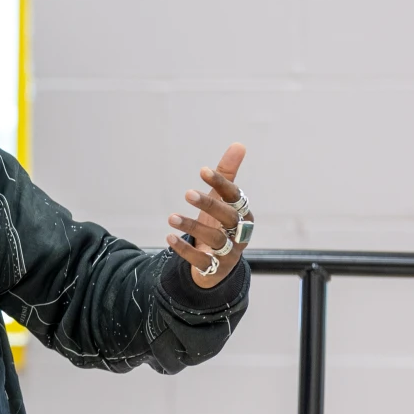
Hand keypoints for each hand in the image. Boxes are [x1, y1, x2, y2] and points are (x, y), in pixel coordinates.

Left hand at [165, 143, 251, 288]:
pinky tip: (169, 237)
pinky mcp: (215, 269)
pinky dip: (185, 249)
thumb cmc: (220, 225)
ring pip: (214, 238)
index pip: (235, 196)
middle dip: (209, 204)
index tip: (202, 171)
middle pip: (229, 217)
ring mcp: (230, 252)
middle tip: (187, 193)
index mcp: (244, 213)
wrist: (219, 265)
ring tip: (171, 217)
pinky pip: (201, 260)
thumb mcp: (222, 201)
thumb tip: (239, 144)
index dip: (221, 183)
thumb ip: (227, 175)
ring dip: (192, 226)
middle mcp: (240, 232)